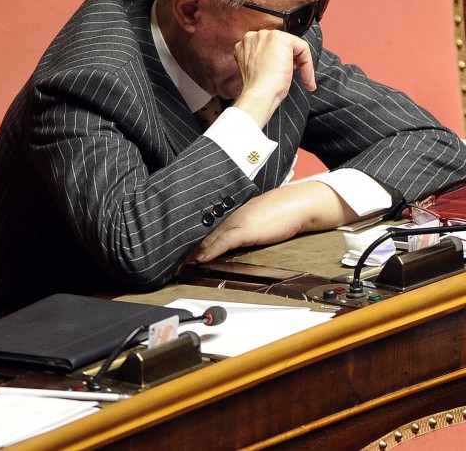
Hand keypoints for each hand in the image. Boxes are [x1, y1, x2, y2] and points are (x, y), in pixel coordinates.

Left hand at [189, 181, 359, 262]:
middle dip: (185, 245)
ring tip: (178, 262)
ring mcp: (237, 221)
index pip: (206, 225)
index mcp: (232, 211)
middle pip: (203, 231)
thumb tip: (231, 237)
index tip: (176, 246)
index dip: (190, 237)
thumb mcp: (256, 217)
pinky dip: (211, 251)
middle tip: (168, 256)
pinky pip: (224, 242)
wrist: (298, 204)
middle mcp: (231, 214)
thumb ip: (242, 224)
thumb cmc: (281, 210)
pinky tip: (201, 258)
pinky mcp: (247, 230)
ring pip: (209, 237)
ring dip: (193, 251)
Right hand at [232, 30, 315, 127]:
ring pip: (293, 46)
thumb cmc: (258, 89)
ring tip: (303, 80)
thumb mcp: (259, 71)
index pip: (269, 48)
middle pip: (281, 45)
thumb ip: (265, 60)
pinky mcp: (281, 39)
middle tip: (295, 77)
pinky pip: (303, 48)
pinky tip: (306, 79)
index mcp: (245, 45)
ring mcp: (267, 35)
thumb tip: (282, 61)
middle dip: (291, 60)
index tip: (285, 75)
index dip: (280, 61)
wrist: (258, 95)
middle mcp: (254, 37)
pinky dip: (308, 65)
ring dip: (301, 64)